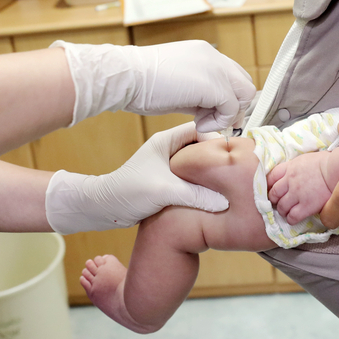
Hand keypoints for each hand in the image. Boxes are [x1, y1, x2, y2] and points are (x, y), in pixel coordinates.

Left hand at [45, 122, 228, 233]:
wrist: (105, 208)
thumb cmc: (128, 192)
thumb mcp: (165, 191)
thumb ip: (196, 194)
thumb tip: (224, 201)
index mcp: (167, 141)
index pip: (201, 130)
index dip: (217, 140)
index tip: (232, 155)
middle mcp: (169, 149)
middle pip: (201, 147)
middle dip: (217, 157)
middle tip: (234, 170)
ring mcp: (168, 164)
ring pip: (198, 163)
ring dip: (210, 172)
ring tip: (225, 183)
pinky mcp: (167, 180)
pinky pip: (192, 177)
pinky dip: (202, 183)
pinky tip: (211, 194)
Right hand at [52, 40, 255, 130]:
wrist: (125, 77)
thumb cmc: (140, 84)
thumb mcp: (176, 86)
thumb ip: (198, 95)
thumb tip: (211, 112)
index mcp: (203, 53)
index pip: (233, 75)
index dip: (230, 99)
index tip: (216, 116)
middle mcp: (213, 57)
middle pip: (244, 84)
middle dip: (234, 108)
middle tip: (215, 123)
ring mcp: (215, 68)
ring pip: (244, 95)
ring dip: (227, 115)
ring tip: (203, 123)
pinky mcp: (214, 85)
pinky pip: (232, 108)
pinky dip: (219, 121)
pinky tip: (198, 123)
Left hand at [267, 151, 331, 224]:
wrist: (338, 170)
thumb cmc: (326, 163)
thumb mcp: (305, 160)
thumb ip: (295, 167)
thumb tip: (292, 174)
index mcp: (290, 168)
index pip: (271, 177)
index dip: (269, 185)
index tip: (272, 190)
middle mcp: (290, 181)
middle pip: (274, 194)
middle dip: (274, 200)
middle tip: (279, 203)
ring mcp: (297, 194)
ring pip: (281, 207)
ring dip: (282, 211)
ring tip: (286, 212)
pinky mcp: (306, 206)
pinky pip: (292, 216)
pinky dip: (290, 219)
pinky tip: (294, 219)